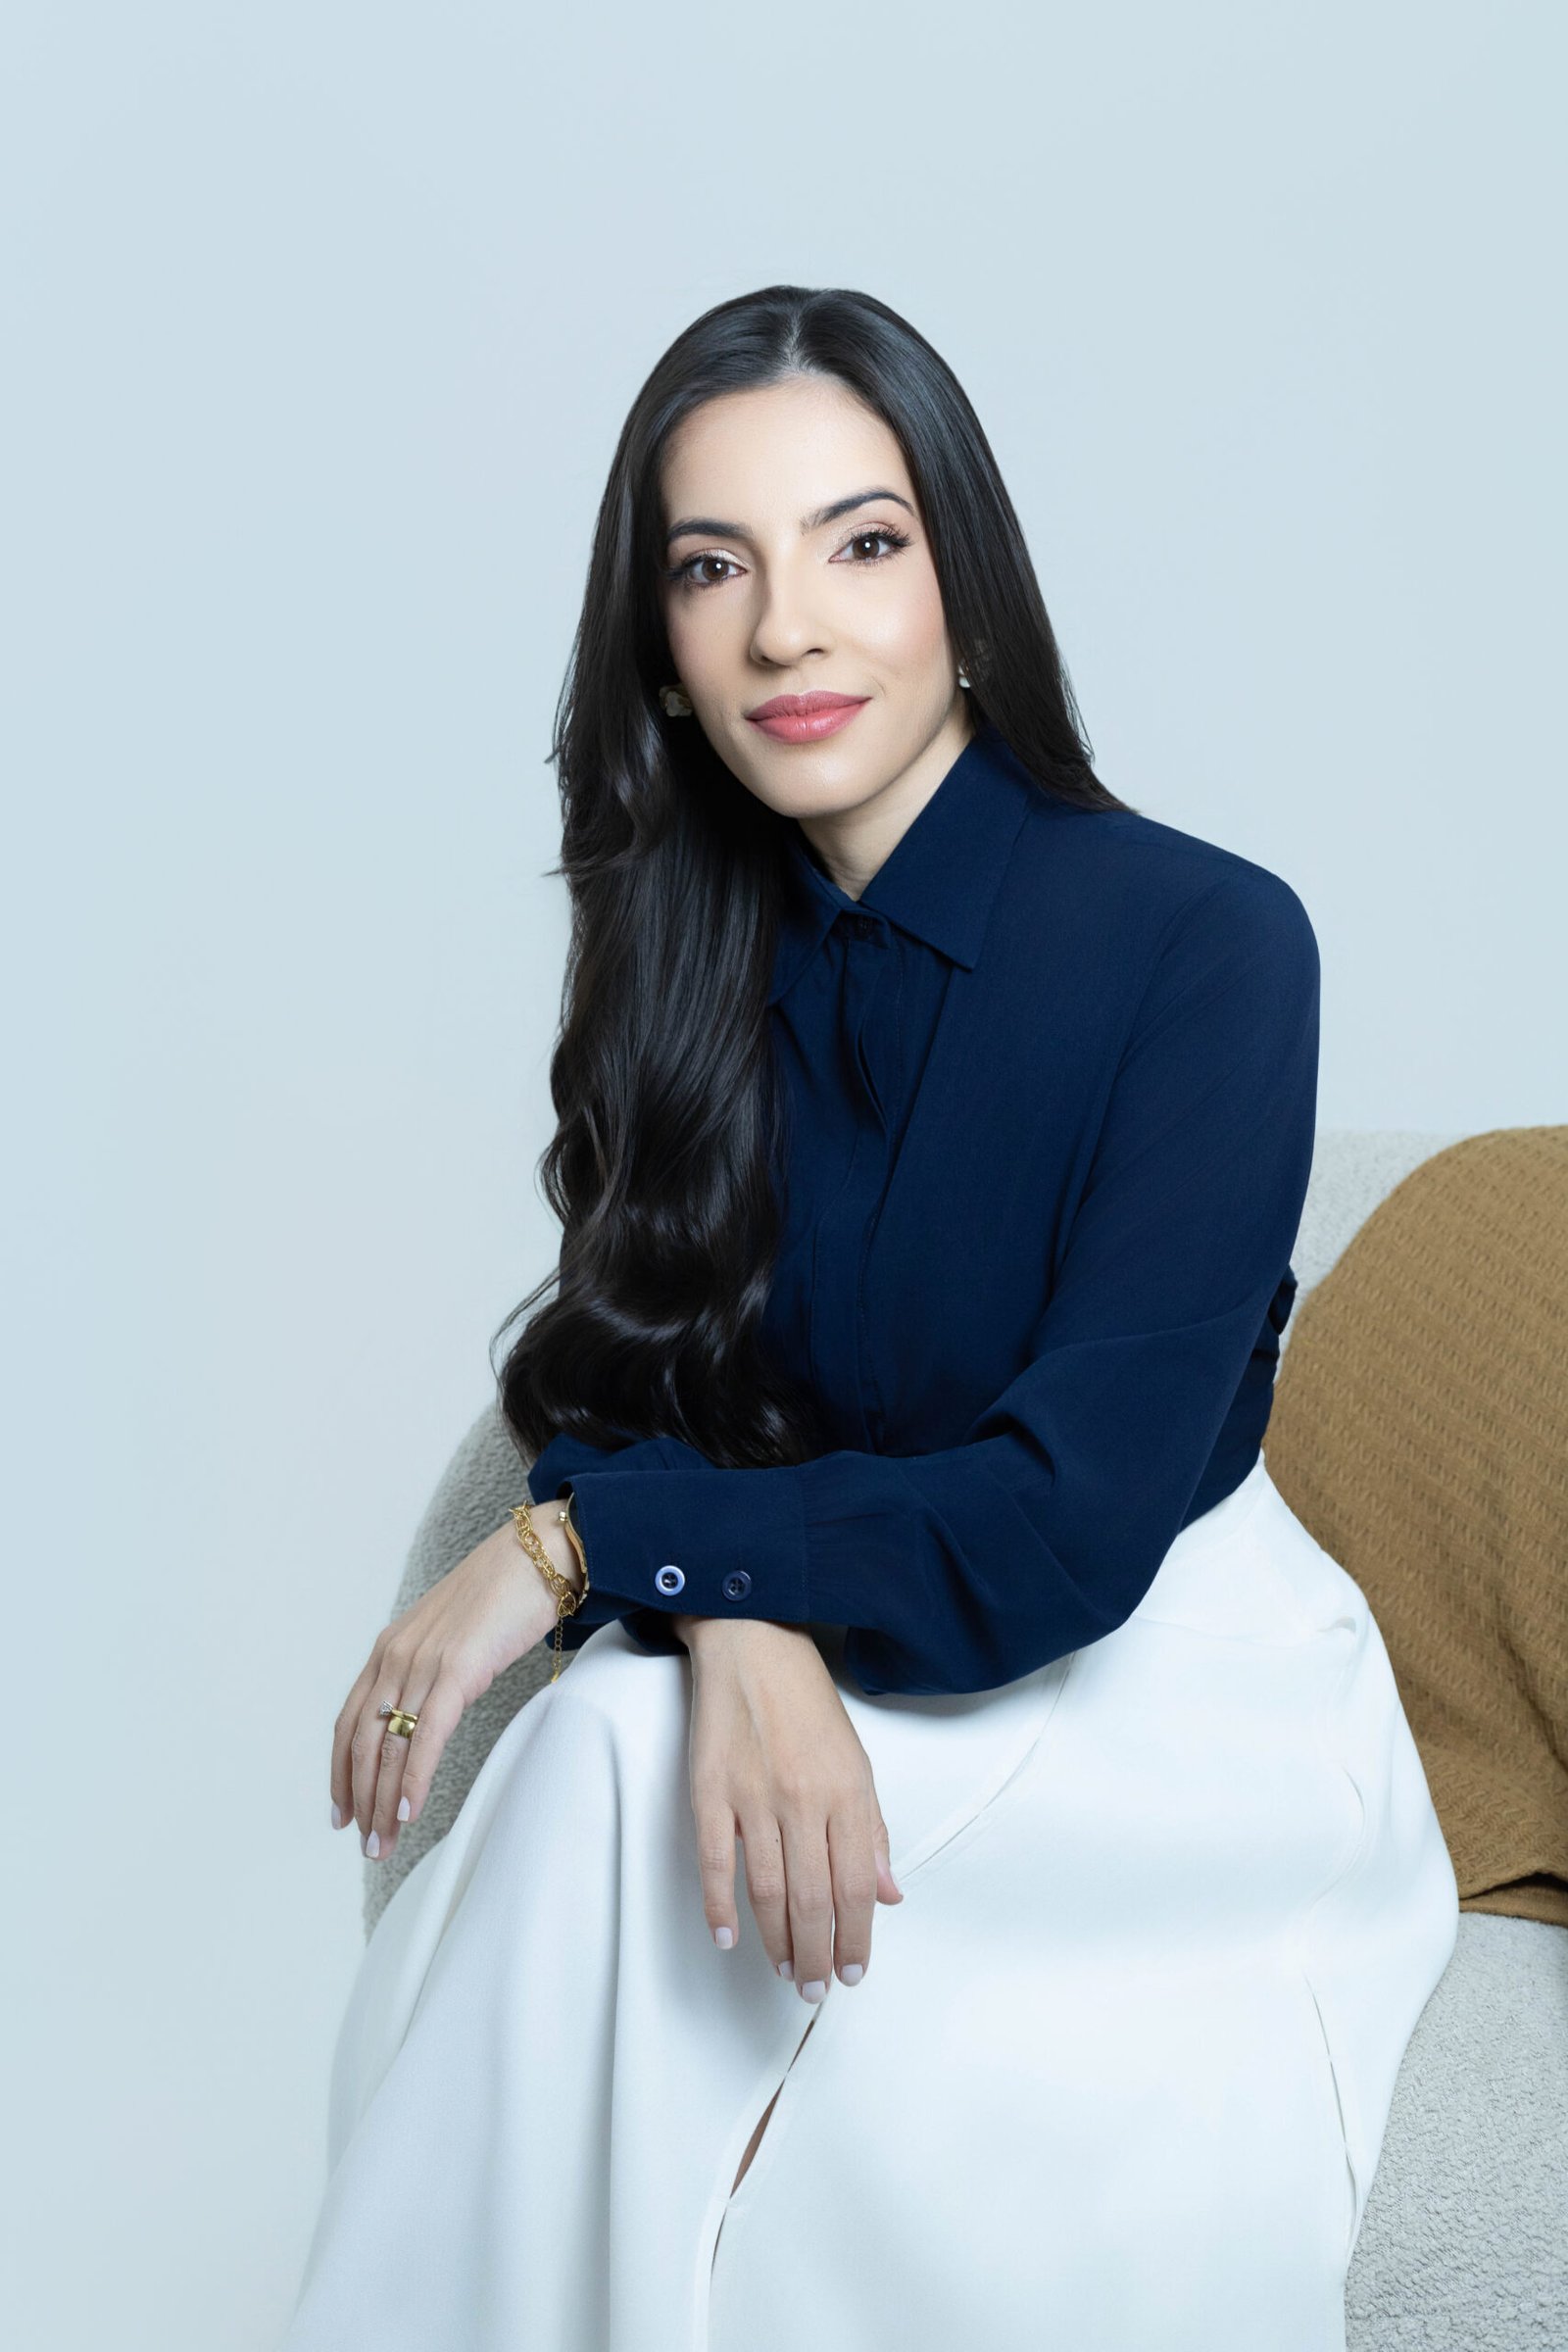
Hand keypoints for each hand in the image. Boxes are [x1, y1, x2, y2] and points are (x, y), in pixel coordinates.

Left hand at [330, 1504, 576, 1859]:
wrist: (539, 1555)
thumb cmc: (504, 1592)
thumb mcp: (451, 1634)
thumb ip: (432, 1669)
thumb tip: (430, 1710)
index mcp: (389, 1647)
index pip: (349, 1721)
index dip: (341, 1771)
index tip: (342, 1811)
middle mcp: (395, 1656)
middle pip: (362, 1743)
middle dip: (359, 1800)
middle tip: (366, 1846)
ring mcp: (422, 1662)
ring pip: (389, 1748)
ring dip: (382, 1803)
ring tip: (384, 1844)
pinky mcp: (456, 1671)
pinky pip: (425, 1738)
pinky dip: (413, 1780)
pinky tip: (409, 1811)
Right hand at [679, 1619, 903, 2000]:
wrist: (753, 1645)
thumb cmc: (809, 1705)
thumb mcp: (858, 1762)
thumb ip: (871, 1831)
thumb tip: (887, 1896)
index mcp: (848, 1793)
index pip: (856, 1888)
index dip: (856, 1939)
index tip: (852, 1972)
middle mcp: (804, 1800)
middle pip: (813, 1900)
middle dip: (817, 1955)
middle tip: (815, 1990)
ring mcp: (754, 1797)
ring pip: (768, 1891)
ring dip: (778, 1941)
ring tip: (785, 1972)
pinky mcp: (710, 1791)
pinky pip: (716, 1862)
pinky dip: (719, 1907)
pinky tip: (727, 1938)